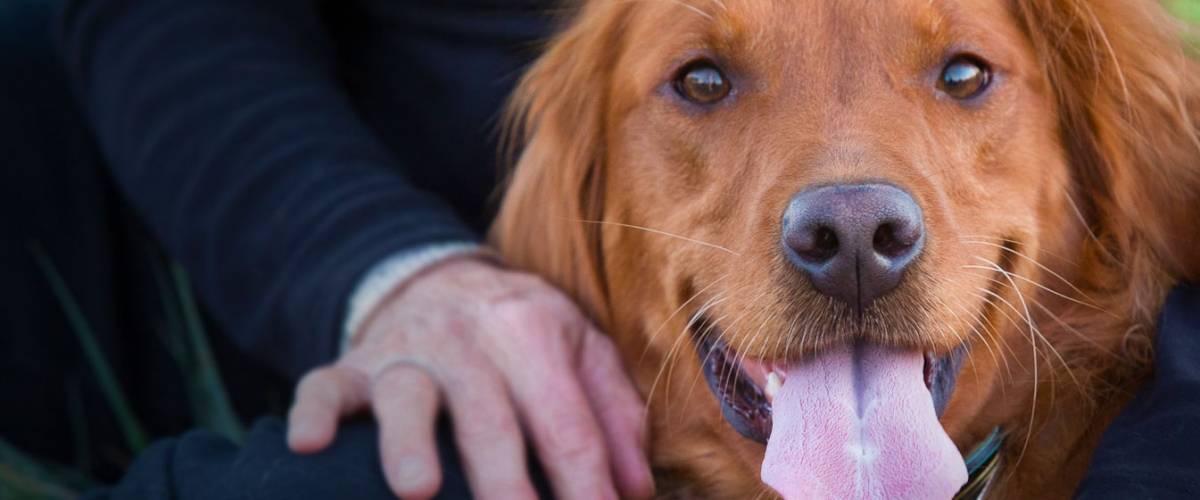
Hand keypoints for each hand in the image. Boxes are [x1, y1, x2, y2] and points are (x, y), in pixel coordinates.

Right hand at [286, 257, 653, 498]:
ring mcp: (407, 351)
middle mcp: (470, 339)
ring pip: (407, 397)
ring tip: (419, 490)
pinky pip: (326, 386)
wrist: (442, 279)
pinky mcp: (355, 365)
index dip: (586, 485)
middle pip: (491, 419)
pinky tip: (307, 445)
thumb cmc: (523, 332)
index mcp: (536, 331)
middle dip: (506, 484)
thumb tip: (637, 488)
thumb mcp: (581, 349)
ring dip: (409, 443)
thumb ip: (616, 412)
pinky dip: (315, 414)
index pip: (567, 423)